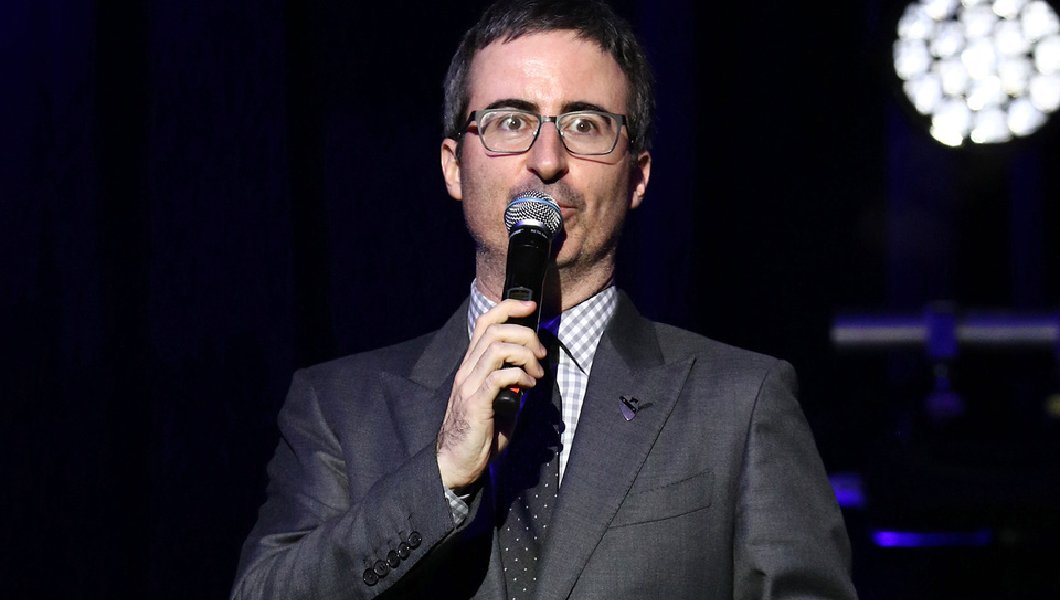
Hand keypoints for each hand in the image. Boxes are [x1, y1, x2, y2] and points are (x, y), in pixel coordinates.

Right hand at [436, 299, 547, 490]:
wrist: (457, 462)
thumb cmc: (480, 433)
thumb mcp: (499, 400)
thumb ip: (511, 381)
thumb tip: (531, 369)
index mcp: (472, 365)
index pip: (486, 322)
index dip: (509, 307)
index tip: (530, 307)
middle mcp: (468, 370)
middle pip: (496, 330)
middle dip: (526, 335)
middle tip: (541, 356)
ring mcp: (470, 385)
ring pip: (498, 348)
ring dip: (526, 356)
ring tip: (536, 375)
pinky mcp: (476, 403)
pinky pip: (500, 376)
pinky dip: (521, 376)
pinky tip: (528, 388)